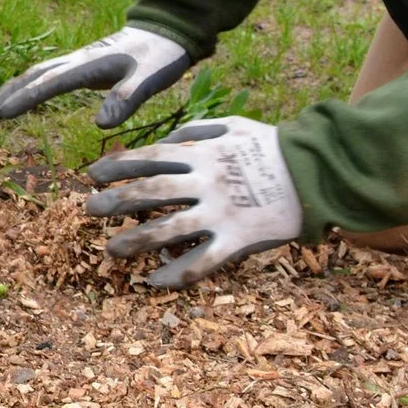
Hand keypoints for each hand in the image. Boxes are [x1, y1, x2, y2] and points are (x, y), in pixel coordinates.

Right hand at [0, 26, 193, 126]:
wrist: (167, 30)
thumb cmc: (160, 57)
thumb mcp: (150, 79)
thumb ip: (126, 99)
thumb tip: (100, 124)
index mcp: (89, 64)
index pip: (49, 83)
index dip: (24, 99)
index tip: (1, 114)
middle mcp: (78, 60)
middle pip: (34, 75)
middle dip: (9, 94)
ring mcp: (79, 60)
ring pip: (38, 73)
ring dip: (15, 89)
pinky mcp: (84, 64)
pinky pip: (49, 75)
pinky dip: (30, 85)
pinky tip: (26, 95)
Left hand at [83, 117, 303, 287]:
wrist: (318, 172)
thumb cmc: (274, 146)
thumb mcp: (232, 125)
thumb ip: (196, 131)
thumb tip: (165, 141)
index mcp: (201, 154)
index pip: (148, 158)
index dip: (117, 166)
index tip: (93, 175)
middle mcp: (204, 183)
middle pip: (148, 193)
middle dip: (114, 202)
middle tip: (89, 210)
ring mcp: (220, 213)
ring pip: (167, 230)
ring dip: (135, 242)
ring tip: (111, 251)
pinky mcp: (238, 239)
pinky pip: (202, 262)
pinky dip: (176, 275)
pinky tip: (155, 282)